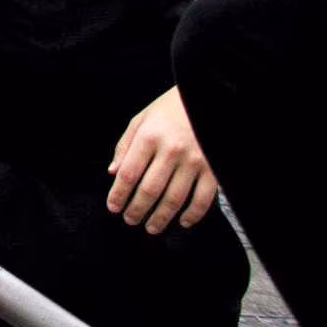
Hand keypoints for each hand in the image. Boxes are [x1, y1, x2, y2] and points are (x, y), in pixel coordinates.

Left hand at [105, 86, 215, 232]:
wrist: (209, 98)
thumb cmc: (171, 109)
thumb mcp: (142, 118)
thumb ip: (125, 145)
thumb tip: (113, 173)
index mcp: (149, 136)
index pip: (129, 173)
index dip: (119, 194)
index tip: (113, 207)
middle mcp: (171, 151)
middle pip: (149, 190)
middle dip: (137, 210)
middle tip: (130, 221)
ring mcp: (194, 162)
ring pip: (174, 199)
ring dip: (160, 217)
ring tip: (151, 227)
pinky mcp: (213, 170)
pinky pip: (202, 200)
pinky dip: (192, 215)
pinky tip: (182, 222)